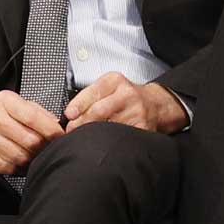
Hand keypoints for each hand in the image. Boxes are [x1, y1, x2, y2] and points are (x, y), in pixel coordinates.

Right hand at [0, 90, 64, 173]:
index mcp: (4, 101)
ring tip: (32, 155)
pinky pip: (7, 167)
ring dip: (31, 159)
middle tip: (48, 149)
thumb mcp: (13, 105)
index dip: (51, 130)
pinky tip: (18, 161)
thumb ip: (36, 112)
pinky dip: (17, 168)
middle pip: (29, 140)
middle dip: (43, 147)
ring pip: (20, 156)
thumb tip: (56, 125)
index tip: (60, 136)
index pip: (33, 117)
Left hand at [64, 72, 187, 133]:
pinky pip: (121, 136)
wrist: (155, 104)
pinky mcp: (142, 127)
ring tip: (84, 137)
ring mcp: (136, 112)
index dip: (79, 105)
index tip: (69, 115)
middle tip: (71, 130)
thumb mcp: (109, 87)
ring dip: (93, 133)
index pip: (94, 92)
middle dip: (82, 123)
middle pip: (99, 111)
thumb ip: (90, 96)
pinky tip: (103, 142)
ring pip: (108, 126)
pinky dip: (109, 140)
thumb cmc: (126, 97)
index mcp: (115, 81)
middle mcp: (127, 94)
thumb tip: (69, 114)